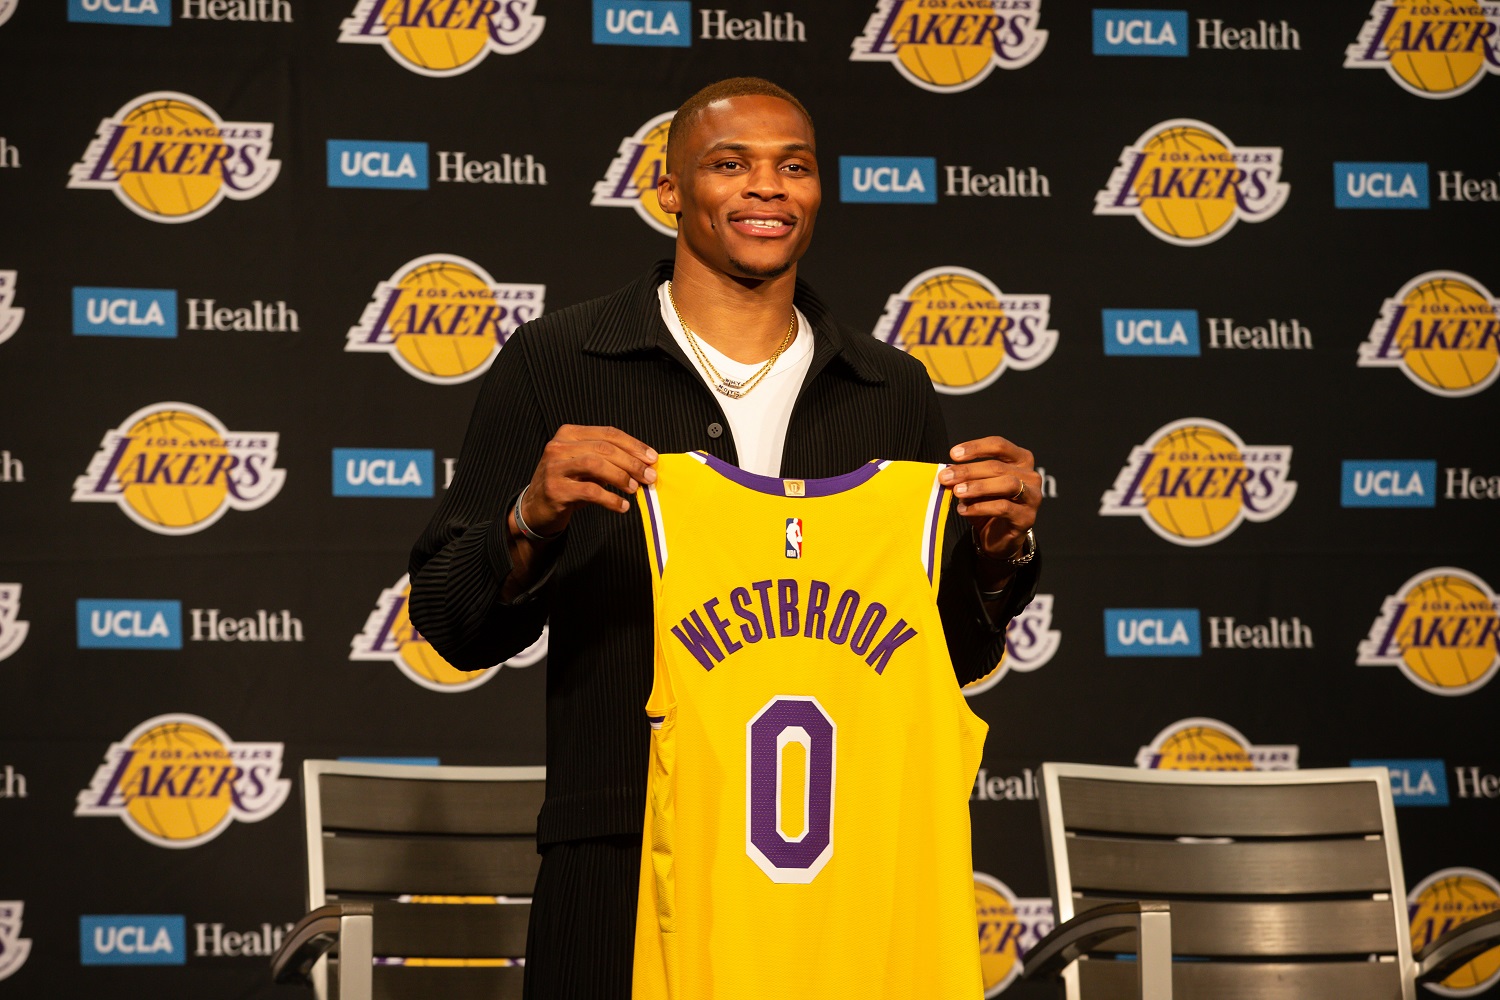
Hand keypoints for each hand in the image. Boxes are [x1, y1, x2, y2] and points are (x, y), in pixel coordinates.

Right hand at [516, 425, 657, 538]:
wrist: (536, 508)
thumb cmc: (568, 484)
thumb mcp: (586, 466)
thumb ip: (610, 460)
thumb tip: (644, 464)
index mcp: (569, 433)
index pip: (608, 434)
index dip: (633, 445)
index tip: (652, 458)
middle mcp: (559, 446)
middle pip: (604, 448)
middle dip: (631, 462)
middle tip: (649, 476)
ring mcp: (554, 467)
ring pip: (595, 465)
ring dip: (621, 477)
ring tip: (634, 488)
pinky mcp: (555, 489)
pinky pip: (590, 491)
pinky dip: (610, 499)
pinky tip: (622, 506)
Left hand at [938, 436, 1040, 588]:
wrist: (999, 537)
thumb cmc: (988, 505)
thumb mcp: (976, 487)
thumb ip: (966, 477)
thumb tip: (947, 472)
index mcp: (1020, 459)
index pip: (999, 445)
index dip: (976, 447)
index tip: (953, 454)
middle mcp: (1030, 475)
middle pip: (998, 466)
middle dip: (968, 470)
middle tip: (946, 477)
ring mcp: (1032, 496)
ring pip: (1007, 484)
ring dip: (978, 486)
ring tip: (957, 491)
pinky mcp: (1027, 517)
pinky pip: (1003, 507)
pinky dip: (980, 507)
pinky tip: (963, 510)